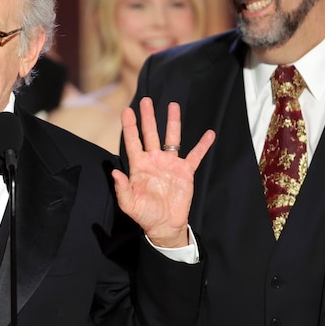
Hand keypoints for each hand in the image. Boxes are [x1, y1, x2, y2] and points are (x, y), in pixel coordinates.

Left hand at [113, 97, 214, 247]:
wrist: (164, 225)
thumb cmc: (144, 214)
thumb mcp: (129, 204)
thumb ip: (122, 188)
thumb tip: (115, 173)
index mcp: (139, 166)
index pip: (133, 142)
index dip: (130, 127)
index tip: (127, 110)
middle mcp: (154, 160)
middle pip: (151, 134)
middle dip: (148, 117)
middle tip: (146, 100)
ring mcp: (170, 164)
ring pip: (172, 138)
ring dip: (173, 122)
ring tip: (173, 105)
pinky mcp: (185, 172)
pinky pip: (195, 155)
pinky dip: (203, 145)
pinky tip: (209, 134)